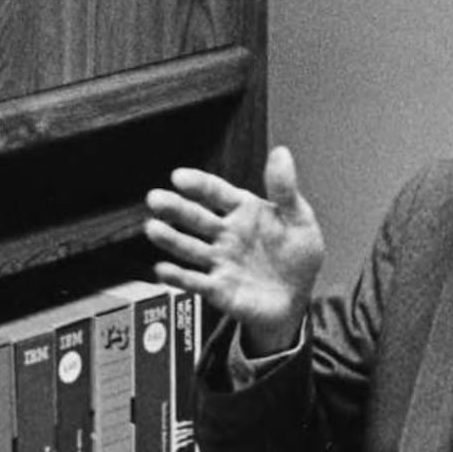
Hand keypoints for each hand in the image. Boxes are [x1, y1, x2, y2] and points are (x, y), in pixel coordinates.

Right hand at [145, 148, 325, 355]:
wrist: (296, 299)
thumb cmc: (297, 256)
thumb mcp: (299, 218)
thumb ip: (285, 189)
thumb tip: (281, 153)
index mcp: (243, 211)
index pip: (216, 193)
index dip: (199, 185)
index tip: (179, 177)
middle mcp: (225, 234)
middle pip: (196, 218)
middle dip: (175, 208)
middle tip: (155, 198)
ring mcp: (220, 261)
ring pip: (190, 248)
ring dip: (171, 239)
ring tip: (153, 229)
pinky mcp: (218, 289)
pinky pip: (196, 282)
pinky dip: (178, 277)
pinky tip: (162, 269)